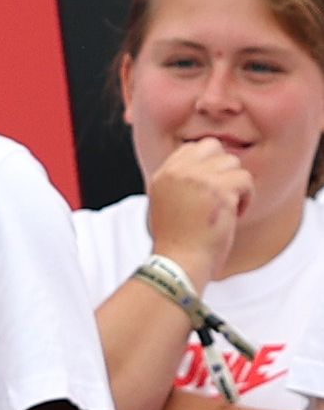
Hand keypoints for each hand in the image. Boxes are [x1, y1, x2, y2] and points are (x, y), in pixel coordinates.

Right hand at [145, 137, 252, 287]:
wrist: (179, 262)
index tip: (209, 188)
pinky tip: (234, 214)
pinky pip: (246, 180)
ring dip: (236, 184)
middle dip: (222, 168)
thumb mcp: (166, 202)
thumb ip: (181, 180)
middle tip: (220, 194)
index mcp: (162, 174)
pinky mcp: (220, 191)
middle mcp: (178, 172)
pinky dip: (246, 198)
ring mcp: (198, 180)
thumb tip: (210, 165)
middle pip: (214, 147)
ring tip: (226, 207)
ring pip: (233, 162)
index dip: (207, 164)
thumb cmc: (177, 240)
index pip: (193, 147)